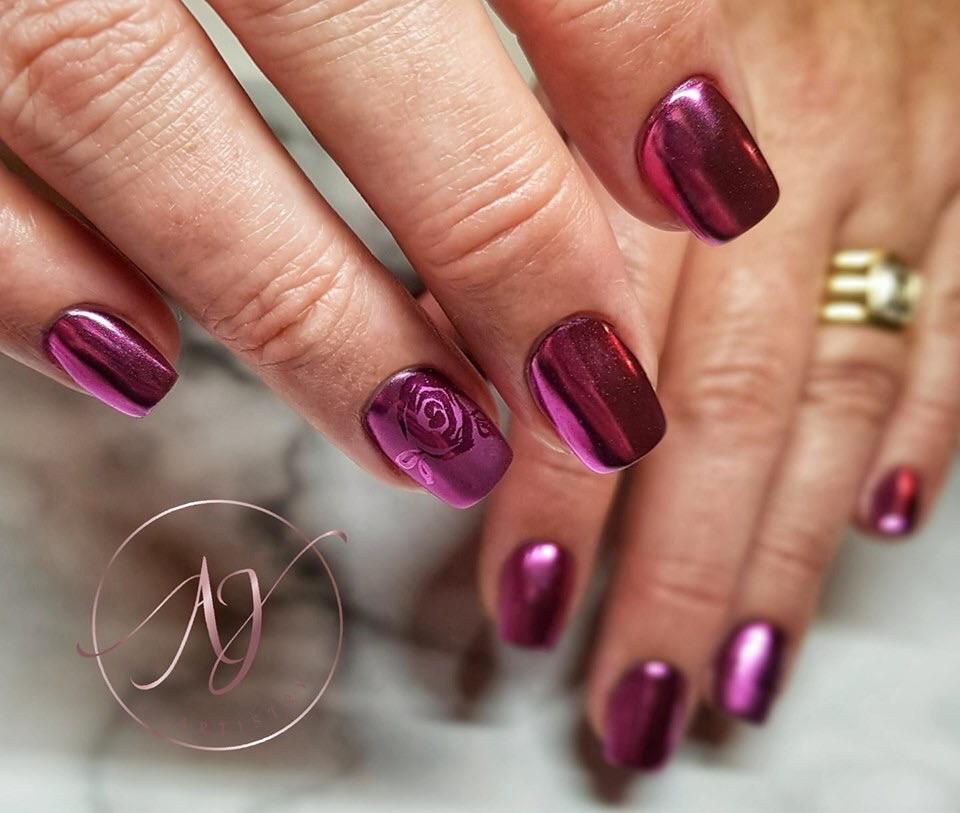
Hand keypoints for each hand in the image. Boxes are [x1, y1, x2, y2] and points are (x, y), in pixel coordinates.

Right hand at [0, 0, 778, 508]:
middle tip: (596, 394)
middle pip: (349, 39)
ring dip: (311, 320)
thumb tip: (644, 112)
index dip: (628, 51)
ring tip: (436, 441)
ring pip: (137, 122)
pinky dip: (39, 287)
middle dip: (498, 239)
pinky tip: (140, 361)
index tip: (716, 189)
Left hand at [475, 0, 959, 769]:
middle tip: (641, 687)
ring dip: (792, 542)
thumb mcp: (538, 26)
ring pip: (846, 384)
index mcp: (660, 102)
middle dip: (684, 564)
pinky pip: (959, 306)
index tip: (529, 593)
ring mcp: (899, 142)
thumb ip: (511, 184)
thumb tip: (464, 346)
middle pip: (732, 399)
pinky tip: (886, 514)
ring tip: (745, 659)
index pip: (604, 337)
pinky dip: (928, 419)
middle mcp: (791, 138)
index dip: (567, 484)